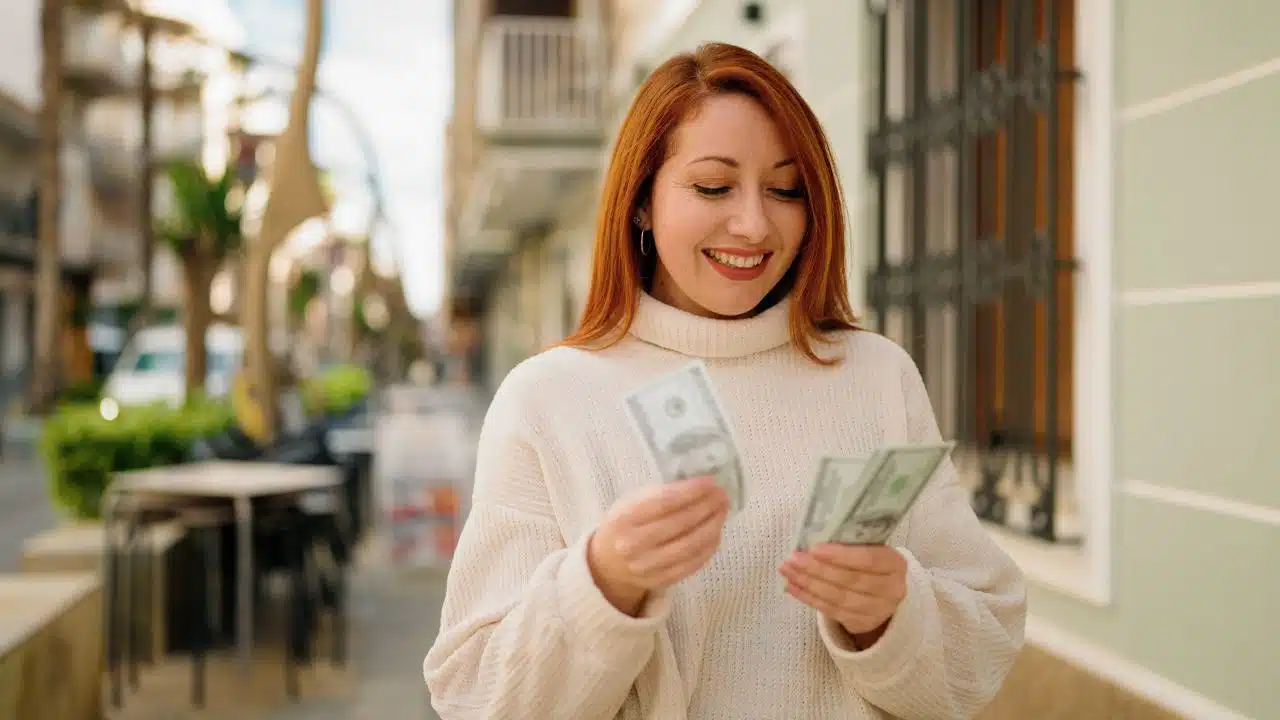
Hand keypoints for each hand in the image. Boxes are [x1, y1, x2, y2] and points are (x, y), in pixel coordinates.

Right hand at [588, 476, 729, 614]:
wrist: (609, 564)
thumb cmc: (626, 525)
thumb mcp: (631, 503)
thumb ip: (659, 495)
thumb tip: (700, 485)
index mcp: (624, 518)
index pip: (664, 502)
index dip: (691, 491)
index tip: (710, 481)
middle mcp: (633, 545)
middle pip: (680, 523)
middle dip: (707, 506)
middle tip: (722, 495)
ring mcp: (646, 566)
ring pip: (690, 546)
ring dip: (712, 526)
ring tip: (722, 512)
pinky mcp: (660, 582)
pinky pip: (692, 564)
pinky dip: (708, 547)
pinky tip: (715, 533)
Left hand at [779, 543, 907, 644]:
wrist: (882, 593)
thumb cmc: (869, 562)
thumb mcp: (869, 548)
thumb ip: (850, 543)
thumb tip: (812, 536)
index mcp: (895, 564)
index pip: (869, 559)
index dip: (841, 555)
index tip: (814, 548)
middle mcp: (892, 590)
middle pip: (850, 580)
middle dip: (818, 569)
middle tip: (793, 558)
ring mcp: (878, 610)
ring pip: (838, 598)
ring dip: (808, 584)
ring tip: (788, 571)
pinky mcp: (862, 624)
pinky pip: (831, 611)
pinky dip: (809, 598)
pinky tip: (792, 586)